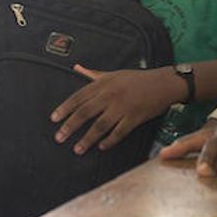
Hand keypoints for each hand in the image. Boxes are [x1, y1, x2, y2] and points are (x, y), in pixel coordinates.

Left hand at [49, 64, 185, 154]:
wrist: (163, 83)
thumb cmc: (136, 79)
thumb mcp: (113, 73)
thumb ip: (93, 74)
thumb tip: (76, 67)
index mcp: (103, 83)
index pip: (78, 97)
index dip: (65, 108)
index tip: (54, 119)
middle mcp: (110, 95)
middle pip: (85, 112)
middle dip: (70, 126)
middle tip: (59, 138)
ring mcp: (122, 107)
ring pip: (100, 125)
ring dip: (87, 138)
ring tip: (77, 149)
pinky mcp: (135, 117)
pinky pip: (119, 132)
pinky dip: (109, 140)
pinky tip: (101, 147)